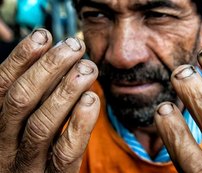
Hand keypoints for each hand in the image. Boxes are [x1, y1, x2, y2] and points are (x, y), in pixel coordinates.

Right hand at [0, 29, 99, 171]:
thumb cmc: (34, 149)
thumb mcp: (23, 123)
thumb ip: (31, 97)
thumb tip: (47, 55)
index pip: (2, 88)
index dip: (21, 58)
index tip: (44, 35)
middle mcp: (4, 147)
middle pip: (21, 100)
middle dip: (48, 68)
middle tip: (74, 46)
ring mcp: (28, 165)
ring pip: (42, 124)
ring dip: (67, 90)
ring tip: (88, 67)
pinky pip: (65, 152)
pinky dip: (79, 122)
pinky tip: (92, 98)